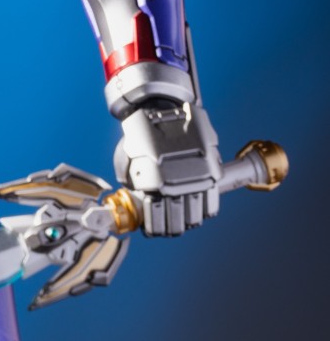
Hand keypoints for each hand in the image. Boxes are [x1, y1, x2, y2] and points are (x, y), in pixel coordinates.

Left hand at [114, 100, 220, 235]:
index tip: (152, 231)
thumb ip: (132, 177)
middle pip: (177, 217)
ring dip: (189, 221)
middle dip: (172, 227)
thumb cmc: (142, 134)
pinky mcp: (210, 169)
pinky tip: (202, 215)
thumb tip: (132, 195)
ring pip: (195, 212)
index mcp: (153, 179)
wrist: (163, 109)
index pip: (155, 214)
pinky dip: (207, 209)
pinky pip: (212, 198)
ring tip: (184, 225)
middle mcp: (176, 179)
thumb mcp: (129, 156)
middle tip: (169, 231)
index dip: (154, 227)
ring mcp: (195, 175)